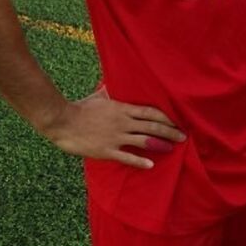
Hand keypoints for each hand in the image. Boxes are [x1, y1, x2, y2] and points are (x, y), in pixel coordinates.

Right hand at [39, 89, 184, 169]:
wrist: (62, 120)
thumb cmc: (80, 107)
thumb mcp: (99, 95)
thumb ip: (112, 91)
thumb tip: (116, 80)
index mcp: (122, 108)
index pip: (151, 112)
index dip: (167, 117)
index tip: (178, 121)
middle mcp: (123, 122)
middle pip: (153, 126)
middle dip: (170, 131)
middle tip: (183, 136)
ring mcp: (116, 137)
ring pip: (144, 141)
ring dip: (160, 144)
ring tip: (172, 148)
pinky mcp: (107, 150)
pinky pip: (127, 157)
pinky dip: (140, 161)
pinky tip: (151, 165)